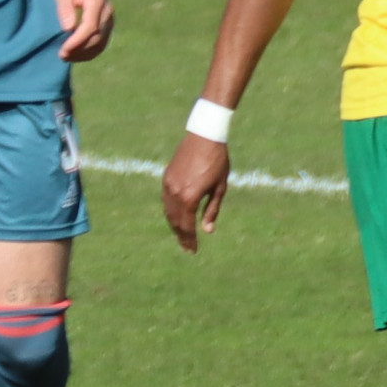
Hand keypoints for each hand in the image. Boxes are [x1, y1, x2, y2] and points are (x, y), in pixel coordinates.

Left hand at [56, 0, 112, 62]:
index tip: (63, 49)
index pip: (90, 27)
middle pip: (97, 38)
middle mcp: (107, 12)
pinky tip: (78, 54)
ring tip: (68, 57)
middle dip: (79, 50)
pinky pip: (102, 42)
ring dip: (85, 54)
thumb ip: (65, 8)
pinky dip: (91, 51)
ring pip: (101, 43)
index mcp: (97, 2)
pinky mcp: (108, 24)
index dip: (77, 41)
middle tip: (62, 55)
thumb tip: (68, 28)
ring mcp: (110, 19)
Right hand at [162, 133, 229, 249]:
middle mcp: (175, 193)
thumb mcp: (219, 187)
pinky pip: (166, 200)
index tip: (192, 251)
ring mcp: (168, 185)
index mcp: (190, 197)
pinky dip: (171, 212)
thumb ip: (212, 210)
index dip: (190, 240)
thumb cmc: (217, 161)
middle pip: (175, 222)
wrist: (204, 135)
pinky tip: (177, 216)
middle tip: (186, 248)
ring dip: (174, 225)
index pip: (187, 226)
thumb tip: (207, 231)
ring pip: (169, 212)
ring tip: (182, 235)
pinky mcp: (166, 177)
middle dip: (181, 236)